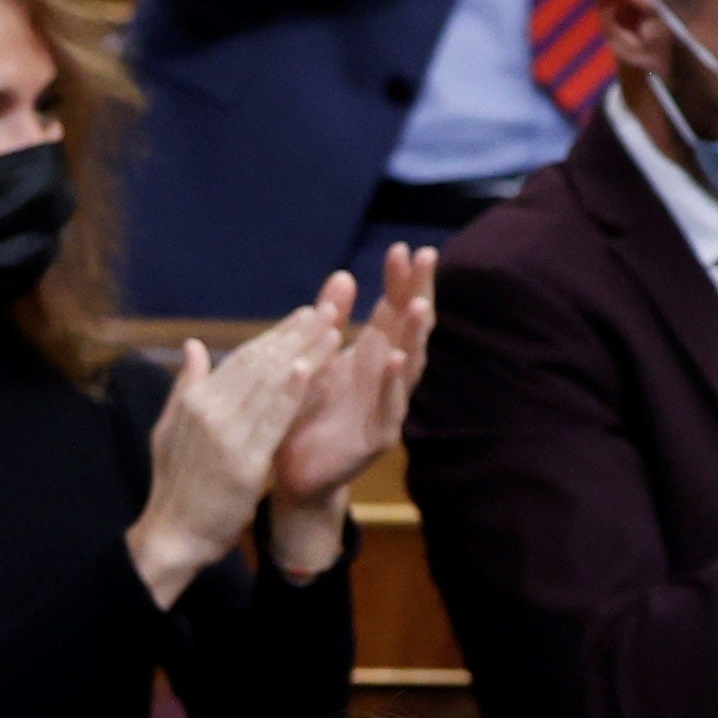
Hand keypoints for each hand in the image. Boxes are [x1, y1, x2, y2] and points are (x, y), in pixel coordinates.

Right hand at [129, 277, 349, 602]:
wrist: (174, 535)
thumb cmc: (177, 488)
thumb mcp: (170, 430)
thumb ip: (186, 386)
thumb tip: (192, 345)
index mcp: (195, 400)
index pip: (240, 359)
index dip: (274, 335)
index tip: (303, 315)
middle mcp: (209, 410)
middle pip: (259, 363)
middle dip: (295, 334)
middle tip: (327, 309)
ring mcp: (226, 435)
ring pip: (270, 384)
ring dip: (304, 353)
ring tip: (332, 330)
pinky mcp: (244, 462)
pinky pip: (272, 420)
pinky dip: (291, 393)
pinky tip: (310, 369)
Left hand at [265, 241, 434, 573]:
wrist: (291, 471)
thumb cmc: (305, 413)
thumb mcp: (315, 359)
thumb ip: (331, 321)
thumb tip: (344, 274)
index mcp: (370, 355)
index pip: (393, 310)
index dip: (400, 280)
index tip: (403, 247)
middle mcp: (386, 377)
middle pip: (409, 329)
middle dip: (418, 293)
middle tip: (426, 257)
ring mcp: (386, 406)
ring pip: (409, 366)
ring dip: (415, 334)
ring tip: (419, 304)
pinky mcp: (377, 437)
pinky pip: (390, 407)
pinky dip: (393, 383)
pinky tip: (396, 358)